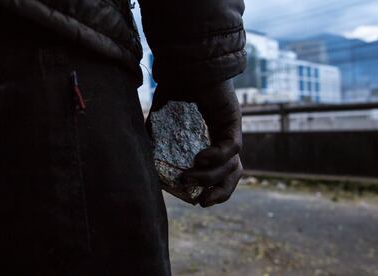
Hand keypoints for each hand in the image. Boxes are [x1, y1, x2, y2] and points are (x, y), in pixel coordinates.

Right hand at [148, 80, 242, 206]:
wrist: (184, 65)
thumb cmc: (174, 91)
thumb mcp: (161, 122)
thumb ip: (155, 140)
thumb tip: (144, 162)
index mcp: (209, 143)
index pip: (220, 173)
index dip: (213, 190)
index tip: (198, 201)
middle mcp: (222, 139)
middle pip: (233, 174)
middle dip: (221, 192)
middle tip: (202, 201)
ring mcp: (229, 131)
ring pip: (233, 165)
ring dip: (212, 177)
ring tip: (190, 177)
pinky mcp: (233, 121)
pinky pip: (233, 146)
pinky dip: (217, 156)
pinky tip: (200, 158)